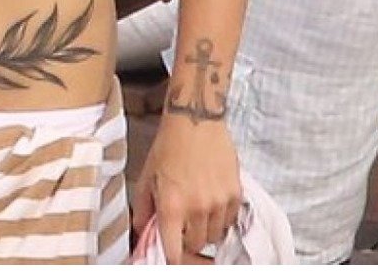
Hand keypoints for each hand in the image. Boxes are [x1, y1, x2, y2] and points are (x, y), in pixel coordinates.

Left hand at [132, 116, 241, 263]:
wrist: (195, 120)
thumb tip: (141, 231)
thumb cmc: (167, 147)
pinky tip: (211, 200)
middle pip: (196, 246)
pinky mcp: (235, 194)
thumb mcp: (147, 176)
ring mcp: (219, 202)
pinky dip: (220, 218)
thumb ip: (143, 209)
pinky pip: (229, 221)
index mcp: (172, 205)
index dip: (171, 257)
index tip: (170, 253)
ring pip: (214, 236)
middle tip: (181, 222)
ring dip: (204, 228)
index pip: (174, 252)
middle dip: (186, 238)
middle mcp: (197, 208)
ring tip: (196, 208)